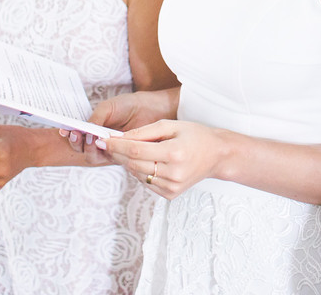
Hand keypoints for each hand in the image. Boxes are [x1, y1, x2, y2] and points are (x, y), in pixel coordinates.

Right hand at [61, 90, 175, 151]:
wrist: (154, 108)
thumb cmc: (131, 105)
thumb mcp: (110, 107)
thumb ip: (96, 116)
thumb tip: (84, 129)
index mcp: (94, 129)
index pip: (77, 137)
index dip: (68, 135)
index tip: (64, 130)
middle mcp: (101, 142)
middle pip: (82, 150)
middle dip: (76, 143)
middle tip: (76, 133)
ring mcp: (111, 150)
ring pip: (93, 157)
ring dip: (87, 148)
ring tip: (90, 136)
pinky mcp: (123, 156)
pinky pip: (109, 158)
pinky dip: (103, 151)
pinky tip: (103, 141)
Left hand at [102, 120, 227, 199]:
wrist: (216, 155)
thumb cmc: (195, 136)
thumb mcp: (171, 125)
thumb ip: (144, 132)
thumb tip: (119, 138)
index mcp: (174, 153)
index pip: (136, 150)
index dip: (116, 145)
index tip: (103, 140)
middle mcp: (173, 173)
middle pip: (134, 164)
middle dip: (117, 153)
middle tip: (107, 144)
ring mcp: (171, 187)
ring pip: (137, 175)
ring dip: (127, 162)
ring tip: (127, 150)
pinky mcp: (170, 194)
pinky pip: (146, 182)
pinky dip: (139, 171)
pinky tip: (144, 161)